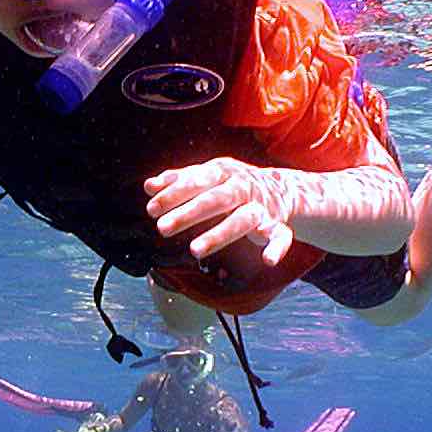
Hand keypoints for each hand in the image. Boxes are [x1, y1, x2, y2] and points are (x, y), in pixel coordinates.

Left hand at [145, 158, 296, 266]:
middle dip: (188, 214)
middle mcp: (244, 187)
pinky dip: (277, 248)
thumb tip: (148, 186)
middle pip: (216, 200)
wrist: (282, 188)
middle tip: (162, 228)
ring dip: (218, 235)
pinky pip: (281, 237)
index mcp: (224, 171)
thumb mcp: (208, 176)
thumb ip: (179, 180)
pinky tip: (267, 260)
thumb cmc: (233, 183)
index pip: (197, 181)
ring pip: (241, 221)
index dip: (174, 194)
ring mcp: (261, 207)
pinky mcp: (277, 226)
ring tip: (194, 251)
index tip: (151, 209)